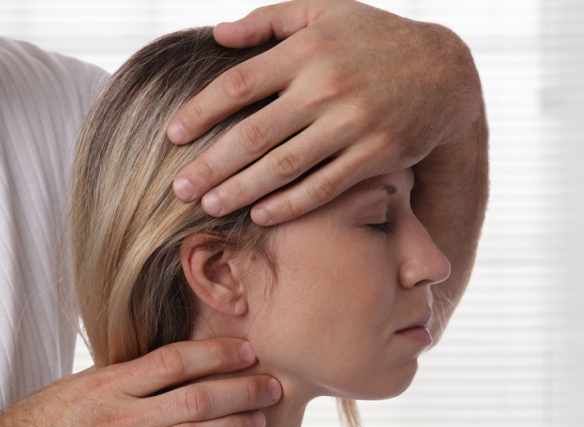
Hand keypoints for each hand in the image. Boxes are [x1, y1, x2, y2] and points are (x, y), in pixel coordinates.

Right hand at [0, 338, 281, 426]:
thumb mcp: (72, 390)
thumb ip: (119, 381)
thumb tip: (165, 365)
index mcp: (104, 386)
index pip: (173, 362)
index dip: (216, 355)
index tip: (246, 351)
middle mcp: (114, 420)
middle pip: (194, 400)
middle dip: (240, 390)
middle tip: (271, 385)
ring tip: (259, 421)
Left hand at [166, 0, 482, 225]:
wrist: (445, 72)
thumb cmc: (372, 40)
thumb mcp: (324, 13)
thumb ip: (269, 20)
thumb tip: (218, 34)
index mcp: (307, 50)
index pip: (239, 84)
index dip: (201, 112)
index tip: (172, 135)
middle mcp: (327, 86)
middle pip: (254, 134)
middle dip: (210, 165)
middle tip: (177, 190)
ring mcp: (353, 124)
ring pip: (284, 166)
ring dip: (240, 191)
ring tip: (207, 206)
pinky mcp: (376, 155)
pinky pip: (324, 186)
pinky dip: (289, 204)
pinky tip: (259, 216)